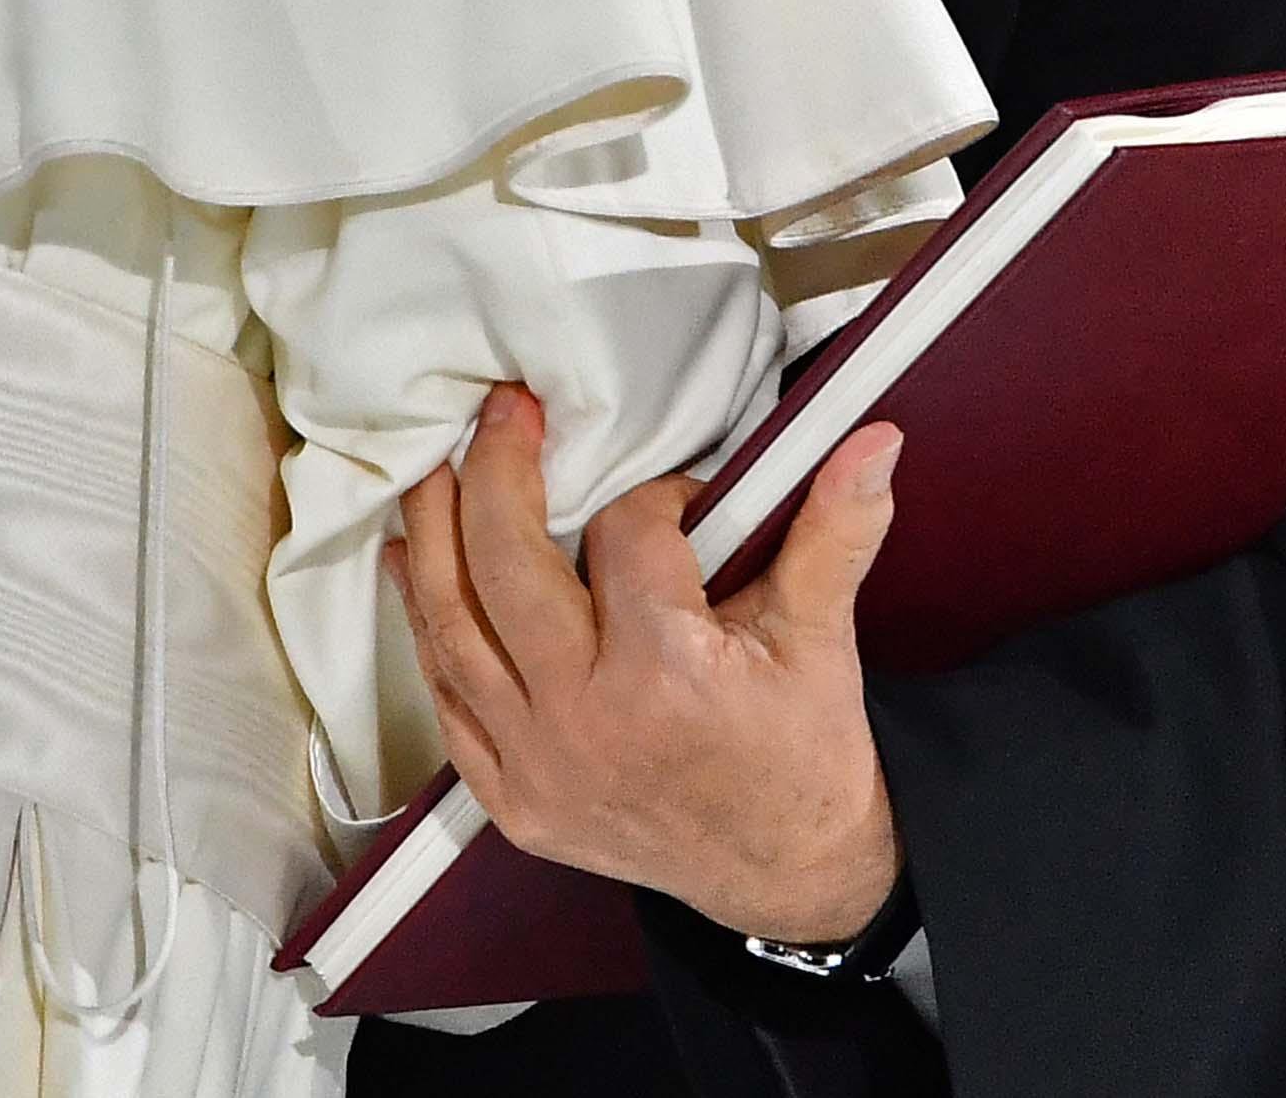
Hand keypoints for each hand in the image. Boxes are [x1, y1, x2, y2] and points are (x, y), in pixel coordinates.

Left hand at [386, 385, 906, 944]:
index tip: (677, 495)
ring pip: (453, 628)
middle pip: (507, 565)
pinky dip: (424, 629)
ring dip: (431, 537)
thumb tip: (874, 440)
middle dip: (497, 472)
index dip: (653, 495)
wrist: (783, 873)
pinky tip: (411, 565)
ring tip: (433, 469)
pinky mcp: (510, 801)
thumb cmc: (802, 750)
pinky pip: (445, 702)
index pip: (627, 537)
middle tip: (501, 412)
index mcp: (667, 672)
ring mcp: (537, 766)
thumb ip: (835, 530)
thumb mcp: (822, 639)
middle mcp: (586, 718)